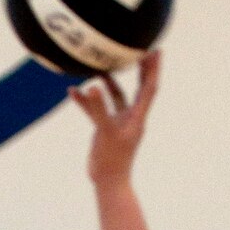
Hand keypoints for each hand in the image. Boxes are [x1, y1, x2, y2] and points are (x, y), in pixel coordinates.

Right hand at [71, 49, 160, 186]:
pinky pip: (96, 110)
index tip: (156, 50)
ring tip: (100, 63)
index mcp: (137, 116)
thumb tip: (94, 86)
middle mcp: (130, 117)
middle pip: (138, 87)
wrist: (107, 182)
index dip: (153, 69)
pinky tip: (73, 91)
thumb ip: (99, 108)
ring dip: (109, 81)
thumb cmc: (112, 161)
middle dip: (139, 68)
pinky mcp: (105, 129)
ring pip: (115, 96)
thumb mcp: (105, 132)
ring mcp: (118, 122)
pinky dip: (87, 101)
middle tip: (139, 47)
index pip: (149, 87)